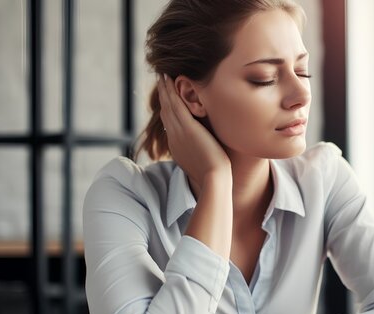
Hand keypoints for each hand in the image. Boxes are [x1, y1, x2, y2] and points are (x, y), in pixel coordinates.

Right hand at [157, 73, 230, 188]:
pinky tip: (169, 78)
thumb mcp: (203, 164)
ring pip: (168, 105)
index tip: (166, 99)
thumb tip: (208, 156)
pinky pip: (176, 104)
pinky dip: (171, 90)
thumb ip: (202, 155)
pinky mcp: (187, 126)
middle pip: (165, 111)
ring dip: (164, 89)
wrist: (213, 179)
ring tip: (162, 75)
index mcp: (176, 146)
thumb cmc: (214, 176)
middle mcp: (174, 137)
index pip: (169, 124)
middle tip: (159, 80)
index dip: (166, 109)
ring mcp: (179, 131)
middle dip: (162, 96)